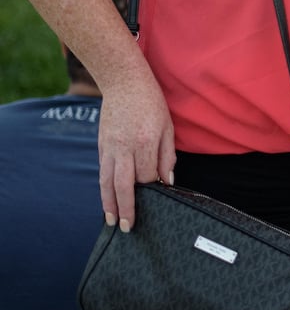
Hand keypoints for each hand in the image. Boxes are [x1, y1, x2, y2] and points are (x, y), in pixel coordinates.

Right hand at [96, 70, 175, 231]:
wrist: (124, 82)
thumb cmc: (151, 103)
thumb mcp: (167, 126)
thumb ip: (167, 155)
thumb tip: (167, 181)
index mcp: (144, 142)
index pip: (147, 176)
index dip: (152, 189)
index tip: (158, 198)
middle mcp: (124, 148)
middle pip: (123, 185)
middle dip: (126, 208)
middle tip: (128, 227)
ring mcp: (109, 147)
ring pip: (106, 182)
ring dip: (109, 204)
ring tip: (113, 222)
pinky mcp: (101, 146)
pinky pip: (102, 172)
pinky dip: (103, 189)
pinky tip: (107, 201)